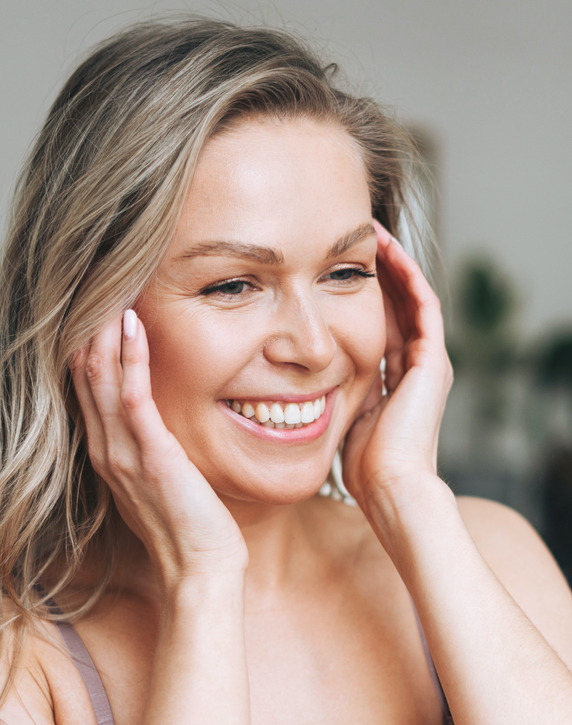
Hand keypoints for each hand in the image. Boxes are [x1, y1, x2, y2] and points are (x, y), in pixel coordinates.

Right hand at [70, 310, 247, 589]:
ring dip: (103, 331)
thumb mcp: (154, 481)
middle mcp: (105, 448)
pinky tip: (132, 326)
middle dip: (88, 326)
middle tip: (95, 281)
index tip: (95, 304)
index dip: (86, 343)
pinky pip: (133, 398)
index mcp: (106, 452)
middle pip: (83, 374)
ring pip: (100, 378)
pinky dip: (131, 359)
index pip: (85, 386)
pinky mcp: (151, 456)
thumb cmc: (185, 526)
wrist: (198, 570)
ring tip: (109, 288)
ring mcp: (123, 452)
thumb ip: (142, 448)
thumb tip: (148, 422)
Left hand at [341, 221, 452, 508]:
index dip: (362, 298)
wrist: (390, 484)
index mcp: (394, 381)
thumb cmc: (363, 465)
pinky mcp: (433, 359)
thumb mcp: (342, 419)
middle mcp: (415, 367)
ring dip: (393, 266)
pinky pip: (422, 305)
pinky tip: (388, 251)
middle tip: (356, 242)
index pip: (380, 327)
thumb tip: (298, 384)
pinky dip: (406, 276)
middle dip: (377, 274)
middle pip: (397, 307)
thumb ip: (333, 395)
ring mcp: (428, 362)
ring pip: (412, 299)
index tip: (337, 272)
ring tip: (373, 234)